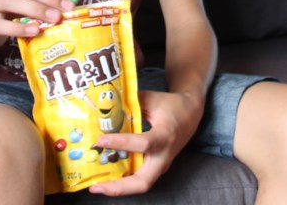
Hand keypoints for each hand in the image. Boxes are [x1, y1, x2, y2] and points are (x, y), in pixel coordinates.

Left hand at [87, 89, 203, 196]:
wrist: (190, 114)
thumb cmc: (171, 105)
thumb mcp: (151, 99)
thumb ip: (129, 104)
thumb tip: (105, 107)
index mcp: (165, 136)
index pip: (143, 144)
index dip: (121, 142)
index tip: (100, 140)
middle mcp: (163, 156)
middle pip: (143, 182)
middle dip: (119, 187)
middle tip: (96, 186)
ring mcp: (160, 165)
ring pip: (140, 185)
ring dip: (118, 188)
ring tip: (96, 186)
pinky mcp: (155, 167)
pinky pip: (139, 178)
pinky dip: (122, 182)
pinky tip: (105, 178)